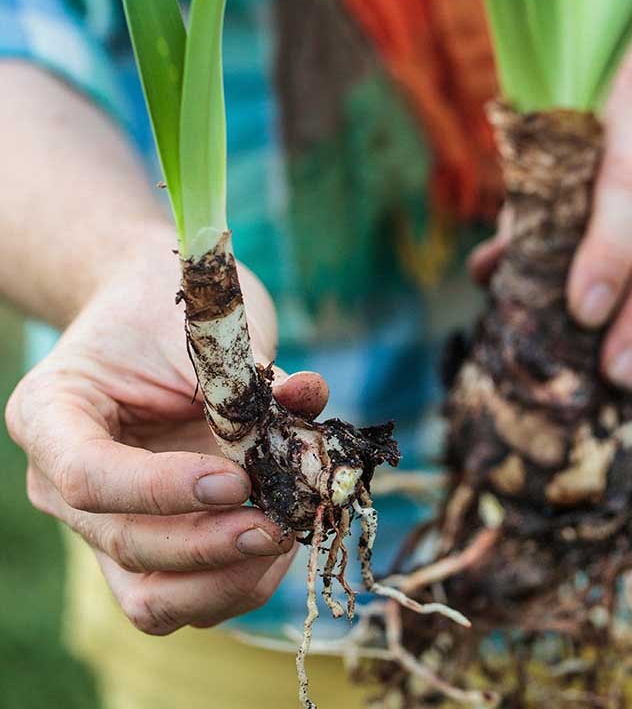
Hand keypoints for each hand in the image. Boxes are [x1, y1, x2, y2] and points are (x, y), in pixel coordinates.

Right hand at [5, 224, 327, 634]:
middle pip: (126, 545)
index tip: (238, 480)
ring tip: (287, 534)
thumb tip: (308, 402)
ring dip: (227, 581)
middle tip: (280, 524)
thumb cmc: (160, 305)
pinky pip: (184, 596)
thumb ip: (249, 375)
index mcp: (50, 414)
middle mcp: (60, 483)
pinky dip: (237, 581)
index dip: (164, 490)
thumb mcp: (198, 324)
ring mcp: (100, 525)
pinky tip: (284, 542)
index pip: (89, 478)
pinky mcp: (147, 546)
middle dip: (211, 545)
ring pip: (151, 599)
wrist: (142, 307)